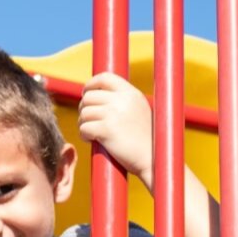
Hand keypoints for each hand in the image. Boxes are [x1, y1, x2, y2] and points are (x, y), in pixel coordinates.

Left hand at [77, 72, 153, 186]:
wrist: (154, 159)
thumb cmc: (144, 138)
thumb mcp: (138, 110)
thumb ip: (121, 100)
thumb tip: (95, 93)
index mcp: (131, 93)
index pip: (104, 77)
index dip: (90, 84)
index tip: (86, 94)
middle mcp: (122, 100)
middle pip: (88, 97)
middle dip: (84, 109)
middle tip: (90, 121)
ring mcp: (114, 114)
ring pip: (84, 113)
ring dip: (83, 124)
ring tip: (93, 133)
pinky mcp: (106, 130)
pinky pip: (83, 128)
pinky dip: (84, 136)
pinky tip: (93, 141)